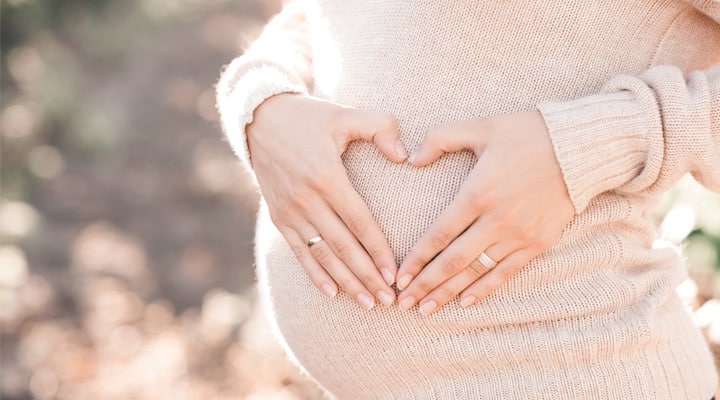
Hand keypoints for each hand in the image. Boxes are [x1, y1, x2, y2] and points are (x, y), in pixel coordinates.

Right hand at [247, 93, 407, 308]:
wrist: (259, 119)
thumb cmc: (310, 117)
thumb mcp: (345, 114)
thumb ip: (380, 127)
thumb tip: (404, 156)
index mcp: (326, 176)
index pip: (360, 222)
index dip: (378, 250)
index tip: (395, 274)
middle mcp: (306, 199)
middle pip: (343, 246)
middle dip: (367, 276)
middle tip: (389, 299)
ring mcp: (289, 211)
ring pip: (322, 254)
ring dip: (346, 281)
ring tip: (367, 303)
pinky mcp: (277, 217)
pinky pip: (298, 251)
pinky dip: (314, 274)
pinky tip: (331, 292)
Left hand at [396, 111, 573, 314]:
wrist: (582, 149)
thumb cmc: (528, 134)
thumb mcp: (481, 126)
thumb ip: (441, 138)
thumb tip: (412, 159)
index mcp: (478, 193)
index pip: (439, 234)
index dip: (417, 259)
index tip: (399, 277)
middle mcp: (496, 220)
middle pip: (453, 261)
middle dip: (426, 284)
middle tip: (404, 302)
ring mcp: (518, 235)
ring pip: (476, 272)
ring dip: (448, 292)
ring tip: (426, 310)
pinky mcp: (537, 244)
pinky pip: (505, 273)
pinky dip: (484, 289)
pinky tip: (465, 302)